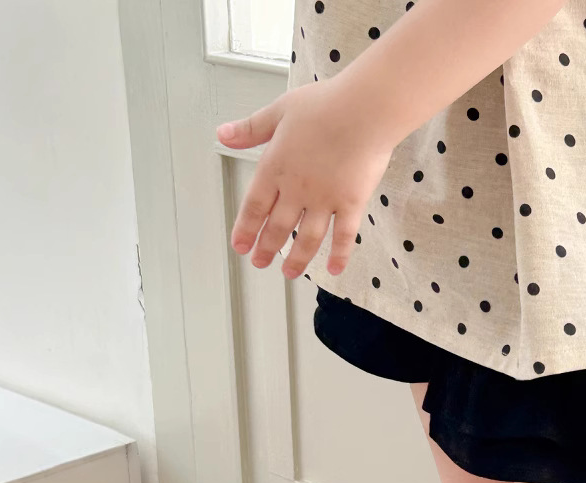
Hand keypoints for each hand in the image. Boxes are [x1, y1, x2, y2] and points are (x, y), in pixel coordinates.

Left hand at [217, 79, 394, 277]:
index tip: (240, 246)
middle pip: (278, 227)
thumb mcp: (279, 111)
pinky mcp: (351, 203)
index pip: (254, 206)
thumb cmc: (325, 106)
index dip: (245, 229)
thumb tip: (222, 134)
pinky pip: (344, 236)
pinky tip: (334, 270)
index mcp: (276, 167)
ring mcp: (325, 200)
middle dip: (267, 248)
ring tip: (289, 273)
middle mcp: (297, 189)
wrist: (363, 111)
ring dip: (297, 259)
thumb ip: (251, 128)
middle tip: (260, 262)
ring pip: (307, 238)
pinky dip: (339, 255)